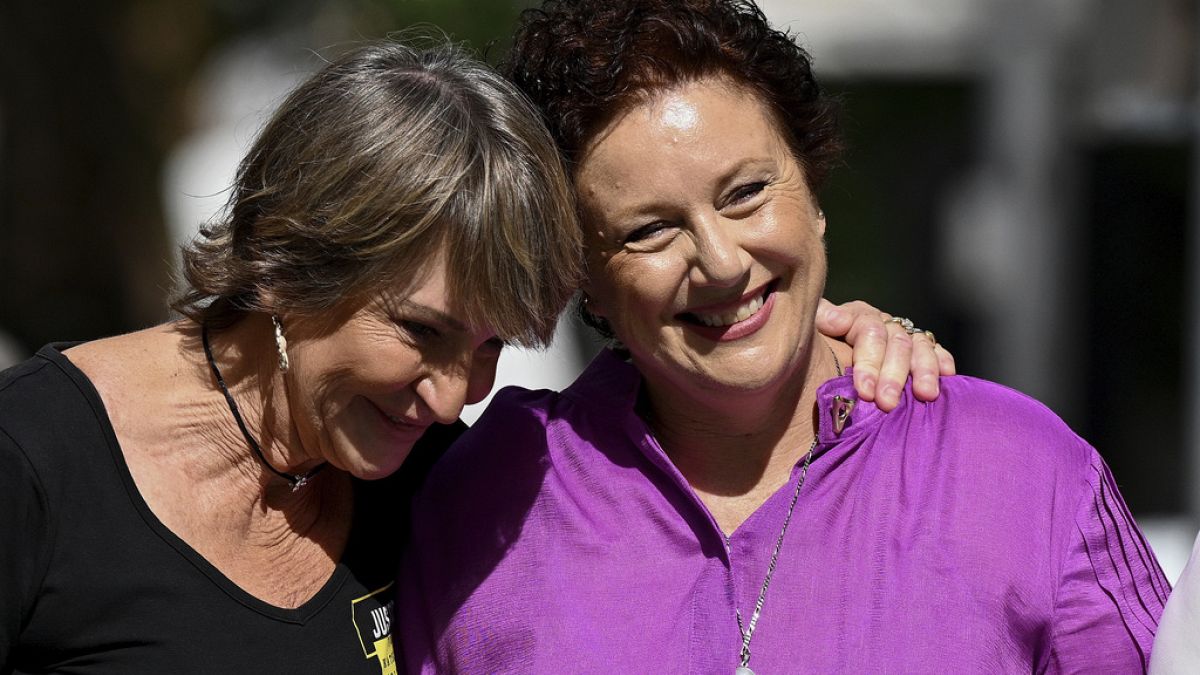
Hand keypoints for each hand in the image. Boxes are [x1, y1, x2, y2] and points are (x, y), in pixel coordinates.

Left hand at [816, 298, 955, 411]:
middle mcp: (885, 324)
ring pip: (919, 347)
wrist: (824, 358)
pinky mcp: (921, 351)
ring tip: (925, 394)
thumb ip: (820, 320)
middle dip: (893, 375)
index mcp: (859, 316)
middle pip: (896, 343)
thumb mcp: (809, 332)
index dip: (868, 361)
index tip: (864, 390)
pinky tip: (948, 376)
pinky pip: (937, 351)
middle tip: (887, 403)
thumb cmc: (812, 351)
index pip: (868, 331)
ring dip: (923, 370)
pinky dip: (943, 361)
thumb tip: (835, 321)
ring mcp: (904, 337)